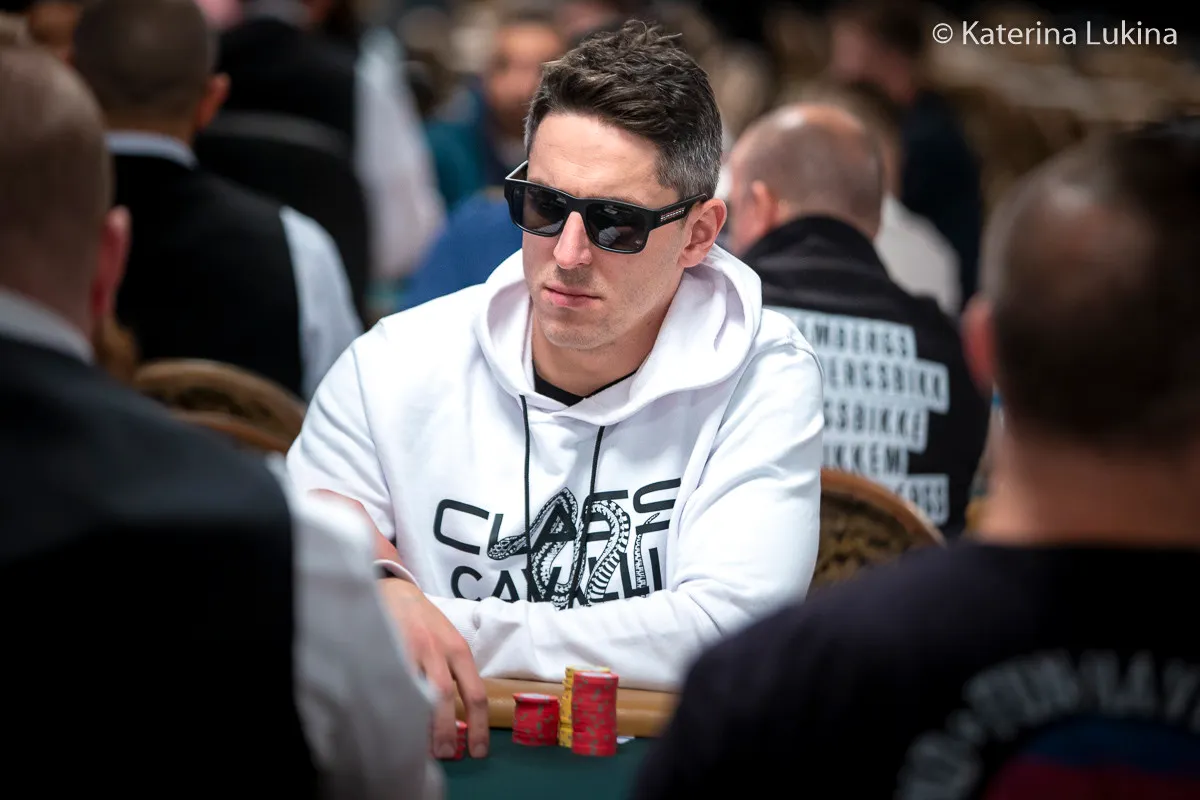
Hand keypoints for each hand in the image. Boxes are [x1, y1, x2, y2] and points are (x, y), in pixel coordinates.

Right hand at [378, 577, 489, 758]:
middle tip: (446, 755)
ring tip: (420, 748)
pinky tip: (394, 722)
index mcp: (459, 651)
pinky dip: (395, 706)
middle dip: (447, 731)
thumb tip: (460, 718)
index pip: (475, 694)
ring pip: (418, 692)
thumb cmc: (426, 623)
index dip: (478, 726)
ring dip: (420, 724)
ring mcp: (411, 650)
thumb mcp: (449, 642)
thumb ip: (455, 673)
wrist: (397, 591)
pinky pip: (393, 684)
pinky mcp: (387, 649)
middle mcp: (438, 651)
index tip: (478, 752)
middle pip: (445, 697)